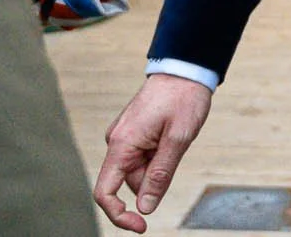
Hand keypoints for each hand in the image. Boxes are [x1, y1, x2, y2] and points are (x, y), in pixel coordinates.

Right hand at [96, 74, 214, 231]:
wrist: (185, 69)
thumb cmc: (183, 99)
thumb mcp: (178, 140)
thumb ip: (160, 175)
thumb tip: (145, 208)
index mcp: (122, 144)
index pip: (105, 192)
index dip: (119, 215)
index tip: (141, 226)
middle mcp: (116, 141)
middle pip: (129, 182)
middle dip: (153, 181)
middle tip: (176, 154)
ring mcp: (124, 137)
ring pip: (138, 171)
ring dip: (158, 166)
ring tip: (175, 138)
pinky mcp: (132, 133)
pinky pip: (142, 157)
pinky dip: (157, 156)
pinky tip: (170, 135)